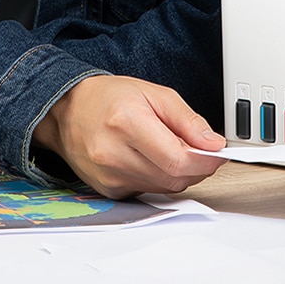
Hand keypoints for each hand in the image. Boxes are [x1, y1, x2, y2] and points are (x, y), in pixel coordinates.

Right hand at [32, 74, 224, 197]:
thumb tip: (213, 144)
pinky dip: (157, 178)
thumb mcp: (154, 93)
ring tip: (167, 148)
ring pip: (164, 188)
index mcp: (126, 123)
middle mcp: (113, 154)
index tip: (217, 153)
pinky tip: (148, 158)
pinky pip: (148, 191)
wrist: (67, 111)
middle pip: (174, 178)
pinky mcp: (108, 190)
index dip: (206, 160)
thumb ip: (187, 120)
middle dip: (195, 167)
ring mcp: (109, 176)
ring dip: (177, 173)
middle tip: (196, 148)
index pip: (178, 159)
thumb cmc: (108, 98)